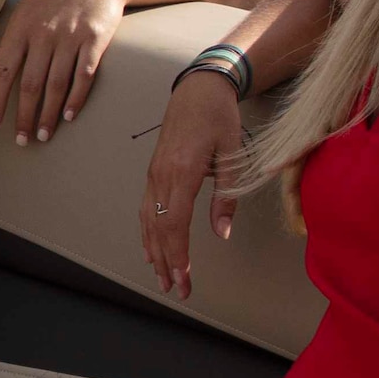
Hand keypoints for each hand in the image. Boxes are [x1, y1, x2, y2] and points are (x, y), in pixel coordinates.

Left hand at [0, 0, 131, 145]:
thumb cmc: (54, 0)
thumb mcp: (24, 17)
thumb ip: (7, 49)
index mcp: (21, 30)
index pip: (3, 71)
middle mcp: (44, 34)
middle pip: (31, 84)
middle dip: (24, 116)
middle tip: (22, 140)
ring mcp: (70, 37)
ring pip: (57, 84)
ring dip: (49, 114)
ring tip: (44, 135)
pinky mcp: (95, 40)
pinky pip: (84, 75)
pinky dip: (76, 98)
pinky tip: (68, 116)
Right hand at [141, 68, 244, 296]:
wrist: (198, 87)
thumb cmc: (219, 116)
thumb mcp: (233, 153)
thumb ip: (227, 195)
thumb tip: (222, 232)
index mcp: (182, 171)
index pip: (174, 224)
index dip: (178, 255)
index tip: (183, 279)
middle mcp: (162, 175)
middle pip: (158, 229)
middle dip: (167, 263)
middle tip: (176, 290)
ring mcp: (154, 174)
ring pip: (147, 221)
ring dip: (154, 252)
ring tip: (162, 278)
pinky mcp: (153, 172)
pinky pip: (145, 209)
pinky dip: (147, 233)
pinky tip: (150, 248)